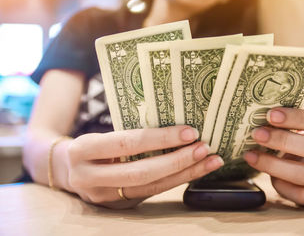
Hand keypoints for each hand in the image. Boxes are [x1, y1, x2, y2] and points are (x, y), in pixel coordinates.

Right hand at [66, 125, 223, 208]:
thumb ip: (129, 133)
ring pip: (151, 187)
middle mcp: (90, 177)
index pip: (127, 143)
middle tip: (204, 148)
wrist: (65, 171)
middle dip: (178, 161)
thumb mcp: (99, 134)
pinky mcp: (119, 205)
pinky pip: (153, 193)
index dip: (160, 138)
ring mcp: (104, 196)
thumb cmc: (90, 146)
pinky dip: (177, 181)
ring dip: (185, 174)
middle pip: (142, 172)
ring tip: (210, 161)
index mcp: (83, 150)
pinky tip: (195, 171)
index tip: (189, 132)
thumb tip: (177, 125)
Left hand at [243, 107, 303, 205]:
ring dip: (275, 165)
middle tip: (257, 134)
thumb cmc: (296, 133)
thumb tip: (258, 108)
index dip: (297, 118)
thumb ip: (284, 115)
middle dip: (285, 141)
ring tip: (251, 155)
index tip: (271, 114)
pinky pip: (302, 196)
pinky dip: (282, 186)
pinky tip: (266, 175)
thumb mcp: (295, 120)